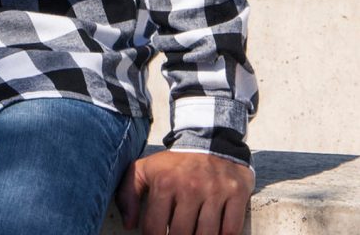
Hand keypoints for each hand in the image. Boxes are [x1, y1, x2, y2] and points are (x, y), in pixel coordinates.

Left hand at [115, 150, 253, 234]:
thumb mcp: (146, 169)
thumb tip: (129, 224)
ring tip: (194, 232)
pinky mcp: (236, 194)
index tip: (158, 234)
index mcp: (165, 182)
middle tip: (177, 233)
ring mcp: (214, 191)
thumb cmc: (175, 163)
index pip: (154, 228)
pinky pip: (230, 231)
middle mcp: (189, 187)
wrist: (209, 139)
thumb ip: (128, 193)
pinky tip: (214, 231)